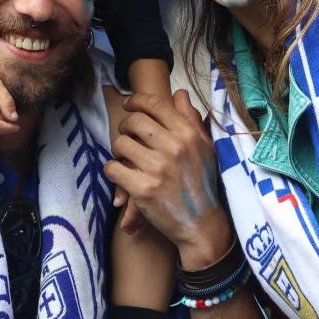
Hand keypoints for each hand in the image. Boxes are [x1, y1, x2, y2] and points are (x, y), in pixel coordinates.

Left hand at [106, 90, 233, 262]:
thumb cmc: (204, 185)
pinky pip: (114, 168)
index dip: (136, 101)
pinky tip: (120, 176)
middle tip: (127, 137)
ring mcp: (158, 169)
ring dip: (118, 151)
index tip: (129, 106)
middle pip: (134, 121)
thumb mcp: (205, 148)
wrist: (203, 225)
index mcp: (188, 135)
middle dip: (125, 127)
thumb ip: (191, 119)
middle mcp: (174, 147)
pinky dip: (113, 171)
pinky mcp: (143, 190)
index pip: (155, 104)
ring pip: (121, 144)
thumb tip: (179, 93)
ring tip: (125, 159)